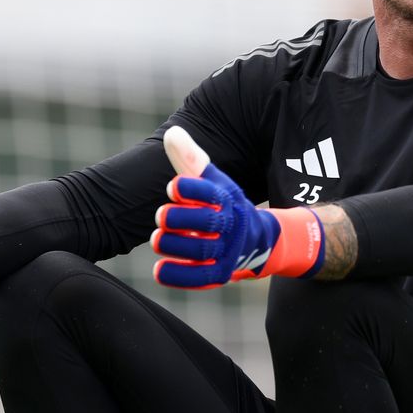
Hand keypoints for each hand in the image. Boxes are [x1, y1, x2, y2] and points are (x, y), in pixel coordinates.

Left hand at [151, 126, 324, 289]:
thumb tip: (172, 134)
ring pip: (200, 252)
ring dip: (173, 245)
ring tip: (157, 239)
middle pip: (206, 223)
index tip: (172, 186)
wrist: (254, 239)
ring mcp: (227, 251)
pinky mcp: (220, 274)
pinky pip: (200, 279)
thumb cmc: (221, 205)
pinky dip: (178, 276)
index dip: (190, 189)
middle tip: (162, 215)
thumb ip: (190, 159)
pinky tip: (159, 269)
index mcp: (227, 199)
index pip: (212, 193)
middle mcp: (231, 226)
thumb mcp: (212, 180)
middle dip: (178, 218)